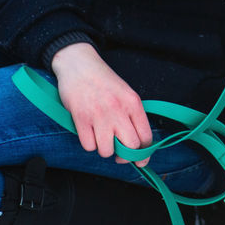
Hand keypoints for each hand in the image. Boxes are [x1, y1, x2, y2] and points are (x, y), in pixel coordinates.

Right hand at [51, 42, 152, 165]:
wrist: (78, 64)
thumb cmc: (103, 80)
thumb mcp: (125, 93)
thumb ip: (132, 115)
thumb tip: (137, 143)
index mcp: (133, 103)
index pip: (146, 137)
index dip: (144, 153)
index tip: (140, 160)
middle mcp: (118, 110)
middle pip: (130, 147)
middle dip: (125, 156)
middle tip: (119, 154)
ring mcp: (99, 115)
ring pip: (107, 150)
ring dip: (104, 148)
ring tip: (101, 136)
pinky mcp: (80, 118)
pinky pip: (88, 146)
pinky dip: (89, 143)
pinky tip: (88, 132)